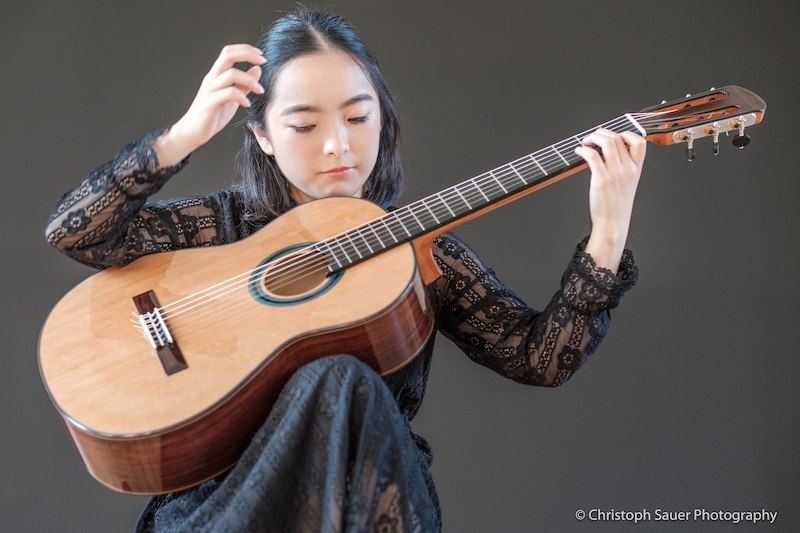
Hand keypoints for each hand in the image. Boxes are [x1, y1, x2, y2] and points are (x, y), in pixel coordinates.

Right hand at [154, 44, 265, 167]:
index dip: (245, 50)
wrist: (192, 132)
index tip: (261, 55)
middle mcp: (212, 79)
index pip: (229, 52)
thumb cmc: (212, 115)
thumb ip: (243, 84)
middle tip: (263, 61)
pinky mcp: (210, 104)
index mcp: (216, 75)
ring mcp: (210, 90)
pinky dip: (241, 97)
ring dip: (249, 80)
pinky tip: (247, 104)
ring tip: (259, 90)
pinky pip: (227, 94)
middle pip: (227, 56)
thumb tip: (257, 69)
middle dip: (247, 54)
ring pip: (230, 74)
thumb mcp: (232, 98)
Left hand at [574, 128, 646, 272]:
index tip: (613, 136)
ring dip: (592, 137)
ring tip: (585, 142)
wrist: (613, 224)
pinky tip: (579, 152)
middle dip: (602, 133)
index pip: (639, 142)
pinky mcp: (602, 180)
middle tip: (592, 137)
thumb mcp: (627, 183)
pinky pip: (592, 156)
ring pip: (606, 142)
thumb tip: (605, 151)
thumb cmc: (616, 205)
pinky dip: (583, 149)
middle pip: (617, 138)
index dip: (626, 133)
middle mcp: (628, 169)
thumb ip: (622, 166)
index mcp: (636, 169)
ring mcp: (615, 174)